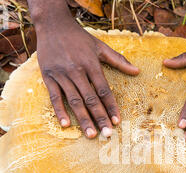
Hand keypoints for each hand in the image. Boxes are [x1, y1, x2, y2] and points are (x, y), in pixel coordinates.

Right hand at [35, 15, 138, 137]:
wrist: (53, 25)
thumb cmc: (79, 37)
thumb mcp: (100, 46)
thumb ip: (119, 60)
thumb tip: (137, 71)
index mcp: (91, 64)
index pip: (104, 90)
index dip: (111, 106)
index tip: (117, 121)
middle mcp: (77, 70)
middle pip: (90, 98)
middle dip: (99, 117)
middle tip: (106, 134)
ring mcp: (61, 74)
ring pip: (74, 100)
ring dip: (83, 119)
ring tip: (90, 134)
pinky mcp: (48, 76)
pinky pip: (55, 97)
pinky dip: (60, 111)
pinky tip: (66, 124)